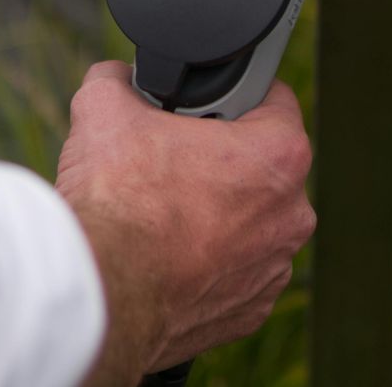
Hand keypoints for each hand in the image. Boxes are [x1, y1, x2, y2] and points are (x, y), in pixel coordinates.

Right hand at [56, 61, 315, 384]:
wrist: (99, 294)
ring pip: (248, 223)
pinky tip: (165, 257)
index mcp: (279, 155)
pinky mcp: (250, 313)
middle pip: (259, 166)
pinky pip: (234, 273)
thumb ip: (119, 80)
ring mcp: (273, 269)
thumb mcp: (106, 108)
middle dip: (219, 160)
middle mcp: (292, 214)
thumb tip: (117, 78)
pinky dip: (206, 264)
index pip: (271, 99)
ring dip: (215, 215)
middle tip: (170, 161)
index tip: (201, 107)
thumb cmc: (117, 201)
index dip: (229, 95)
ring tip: (162, 213)